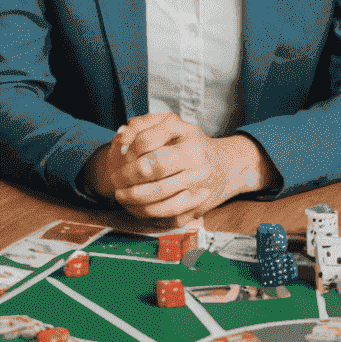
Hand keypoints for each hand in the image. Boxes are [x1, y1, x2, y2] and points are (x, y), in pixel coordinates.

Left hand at [83, 111, 271, 223]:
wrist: (225, 165)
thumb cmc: (190, 141)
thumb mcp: (170, 122)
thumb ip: (142, 125)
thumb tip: (121, 141)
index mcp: (192, 147)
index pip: (151, 155)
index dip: (129, 157)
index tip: (119, 155)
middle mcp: (199, 171)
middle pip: (156, 184)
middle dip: (128, 183)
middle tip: (115, 180)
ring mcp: (199, 194)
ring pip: (161, 206)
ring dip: (134, 203)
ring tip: (122, 195)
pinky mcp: (195, 212)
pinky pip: (167, 219)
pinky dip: (147, 215)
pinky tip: (136, 206)